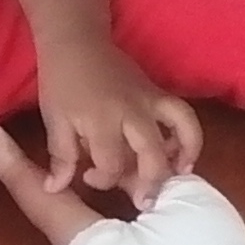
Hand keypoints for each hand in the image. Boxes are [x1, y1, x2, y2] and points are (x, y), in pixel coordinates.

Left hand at [29, 42, 199, 196]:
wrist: (78, 42)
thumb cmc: (61, 82)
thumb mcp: (54, 120)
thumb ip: (61, 157)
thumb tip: (55, 189)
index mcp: (102, 121)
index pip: (112, 164)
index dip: (103, 179)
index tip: (89, 177)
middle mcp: (132, 112)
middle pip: (153, 154)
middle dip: (151, 182)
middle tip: (146, 202)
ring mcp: (151, 101)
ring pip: (182, 129)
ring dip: (185, 154)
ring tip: (180, 175)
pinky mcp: (160, 94)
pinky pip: (183, 116)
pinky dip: (190, 135)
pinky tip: (184, 153)